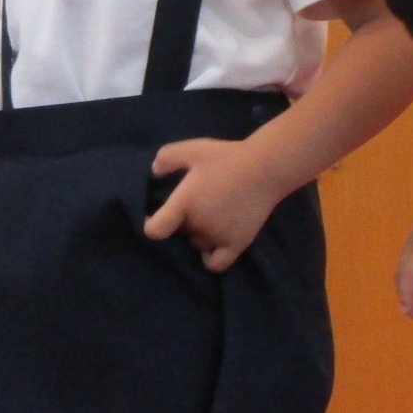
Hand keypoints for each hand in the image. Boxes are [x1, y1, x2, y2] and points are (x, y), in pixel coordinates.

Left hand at [144, 138, 285, 272]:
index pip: (155, 231)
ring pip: (196, 244)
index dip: (148, 225)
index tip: (151, 216)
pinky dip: (210, 257)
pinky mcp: (237, 245)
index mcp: (184, 204)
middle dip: (179, 222)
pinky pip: (216, 263)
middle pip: (178, 233)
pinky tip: (211, 243)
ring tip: (207, 216)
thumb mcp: (191, 149)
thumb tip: (152, 173)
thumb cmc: (226, 157)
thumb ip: (165, 159)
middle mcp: (199, 225)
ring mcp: (218, 238)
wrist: (264, 169)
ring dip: (196, 234)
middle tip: (190, 206)